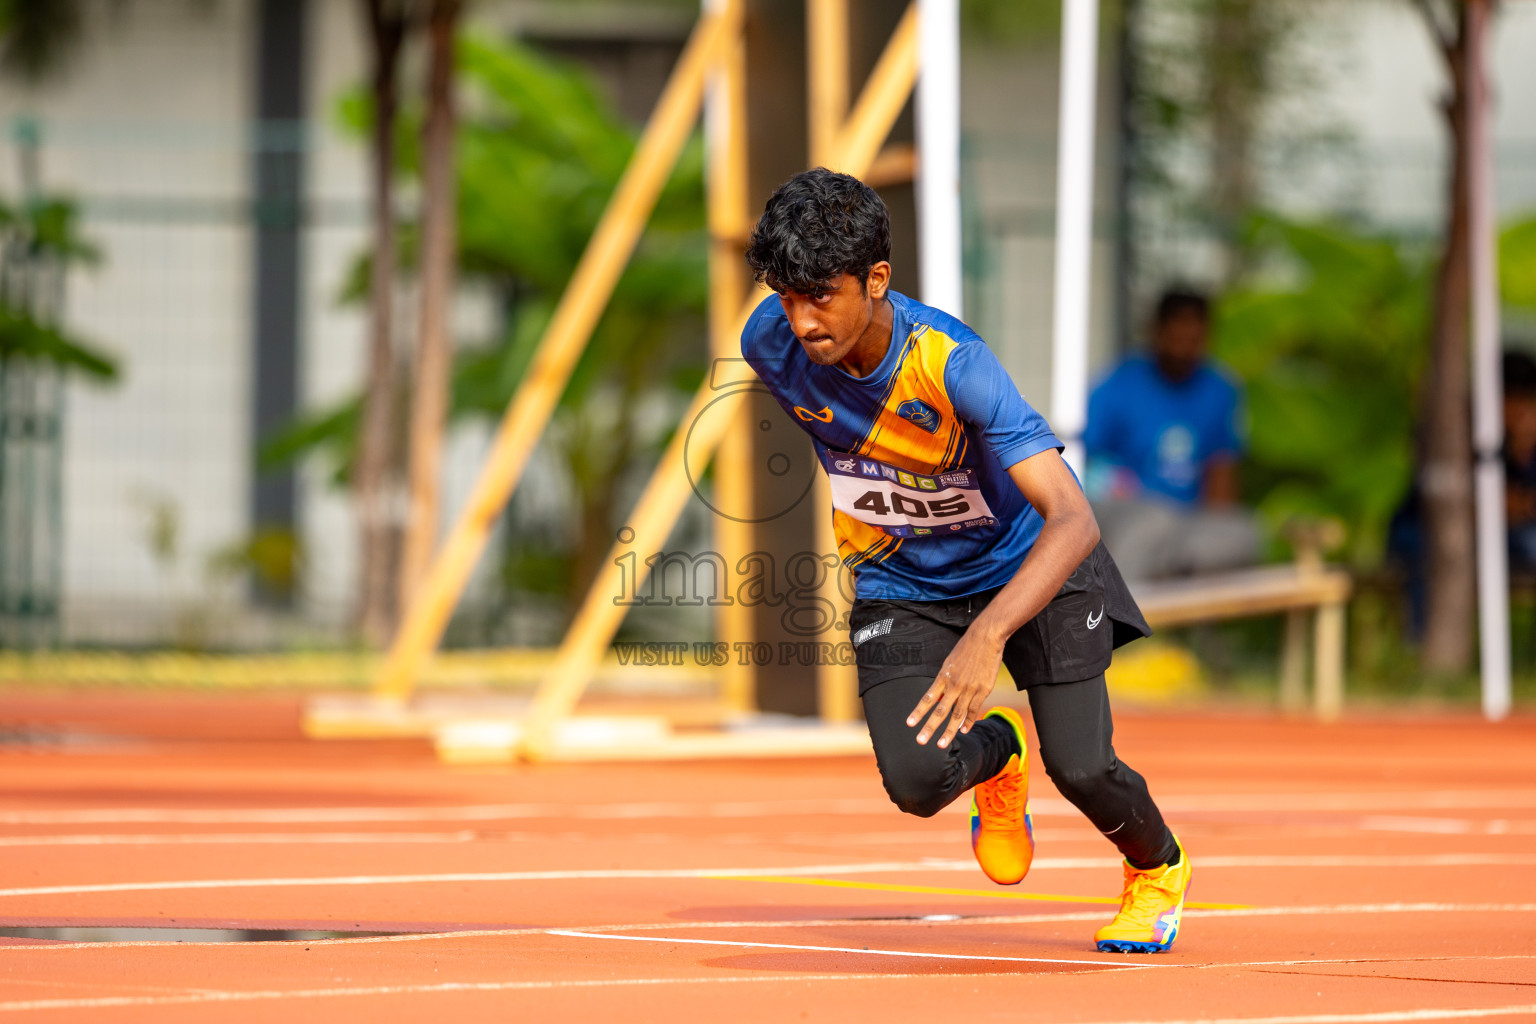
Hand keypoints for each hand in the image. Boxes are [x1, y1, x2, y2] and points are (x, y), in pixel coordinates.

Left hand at [907, 627, 1003, 747]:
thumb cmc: (966, 649)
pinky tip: (963, 731)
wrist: (986, 638)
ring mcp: (969, 689)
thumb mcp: (949, 663)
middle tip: (921, 741)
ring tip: (941, 744)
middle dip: (929, 727)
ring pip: (957, 715)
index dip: (918, 712)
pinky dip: (968, 722)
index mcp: (943, 677)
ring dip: (949, 732)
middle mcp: (955, 685)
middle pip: (940, 711)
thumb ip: (944, 681)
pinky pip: (973, 710)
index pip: (928, 698)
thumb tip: (937, 697)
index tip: (909, 723)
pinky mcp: (983, 691)